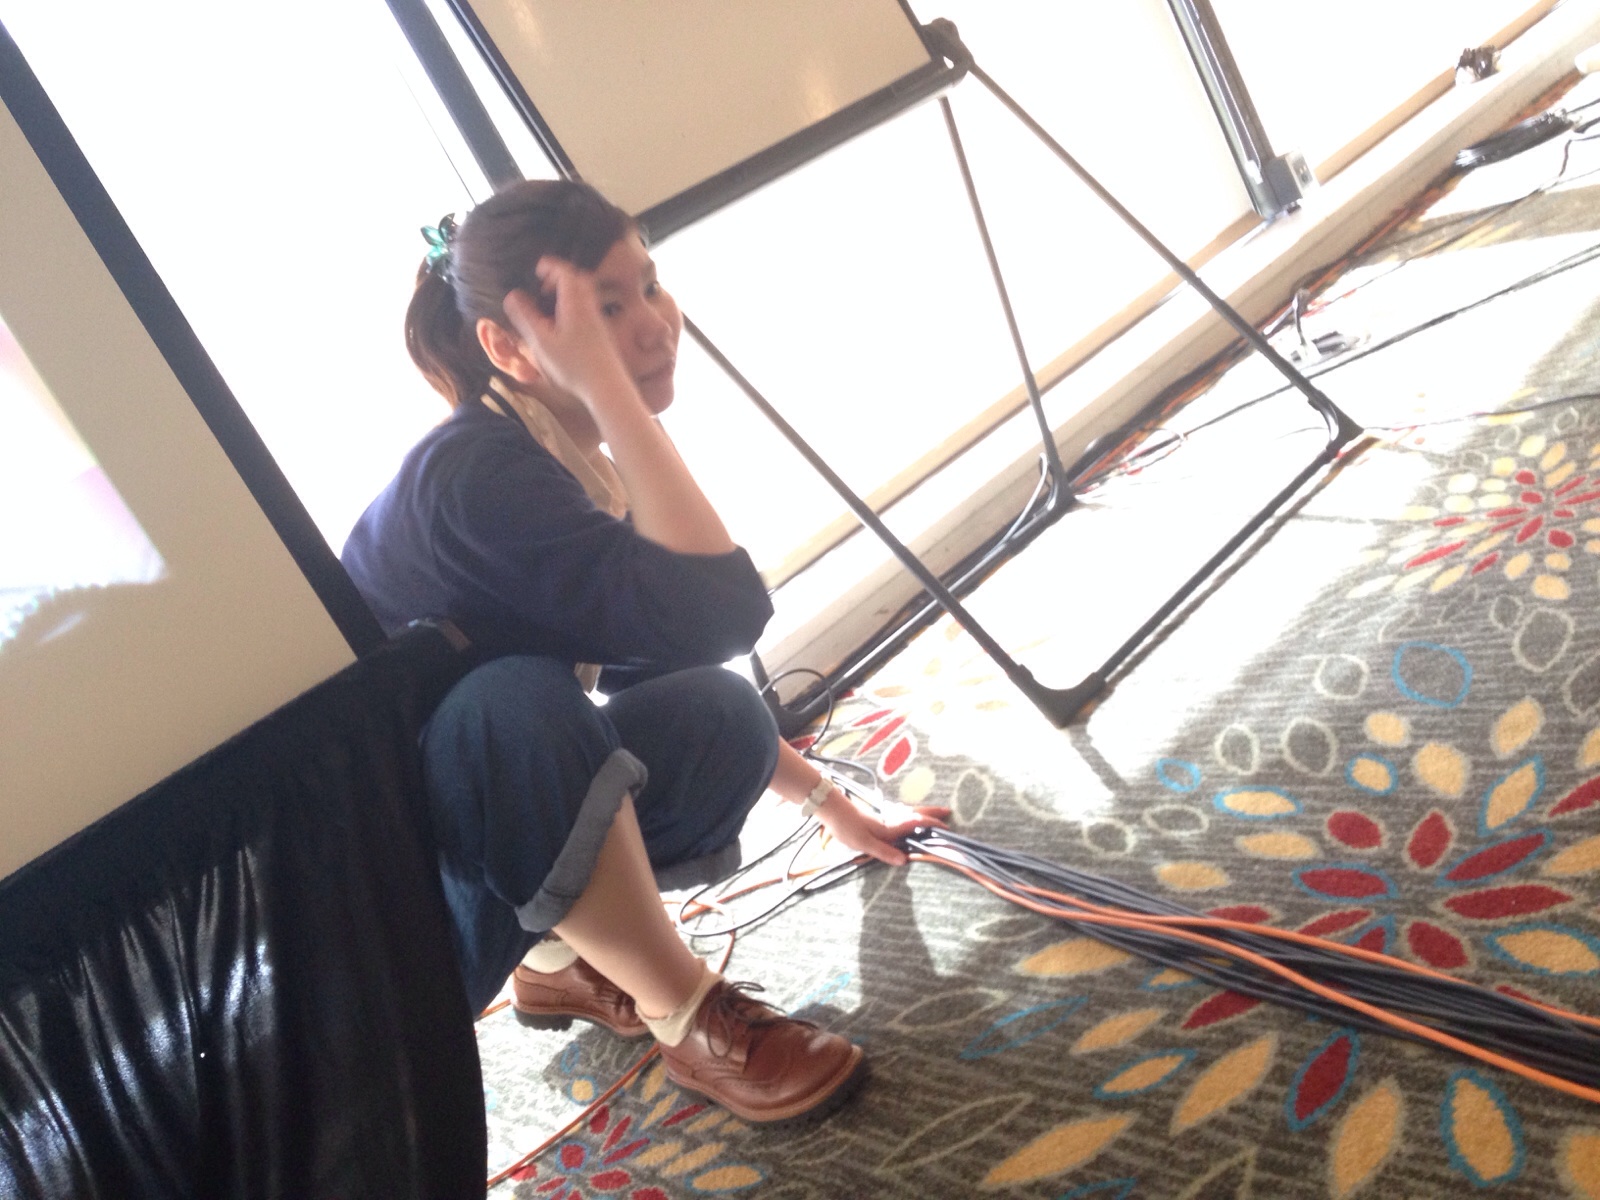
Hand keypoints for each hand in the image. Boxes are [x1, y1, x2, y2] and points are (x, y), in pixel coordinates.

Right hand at [502, 257, 631, 404]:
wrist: (608, 388)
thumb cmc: (573, 366)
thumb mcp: (542, 342)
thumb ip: (525, 318)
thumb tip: (511, 296)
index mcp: (575, 304)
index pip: (565, 273)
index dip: (551, 266)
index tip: (538, 268)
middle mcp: (590, 308)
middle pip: (579, 281)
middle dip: (561, 277)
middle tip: (544, 286)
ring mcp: (599, 322)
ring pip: (586, 296)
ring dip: (569, 294)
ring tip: (551, 306)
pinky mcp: (603, 336)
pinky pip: (589, 310)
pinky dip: (575, 308)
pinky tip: (564, 326)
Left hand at [814, 789, 950, 866]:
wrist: (832, 811)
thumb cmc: (847, 828)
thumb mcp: (864, 843)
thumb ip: (884, 851)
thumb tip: (905, 860)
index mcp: (890, 827)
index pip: (915, 823)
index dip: (931, 824)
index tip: (946, 826)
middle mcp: (890, 820)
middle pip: (915, 814)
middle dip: (932, 812)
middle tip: (947, 812)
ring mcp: (884, 818)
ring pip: (909, 813)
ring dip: (923, 812)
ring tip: (934, 815)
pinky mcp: (878, 818)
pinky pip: (901, 815)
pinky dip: (911, 815)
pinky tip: (910, 818)